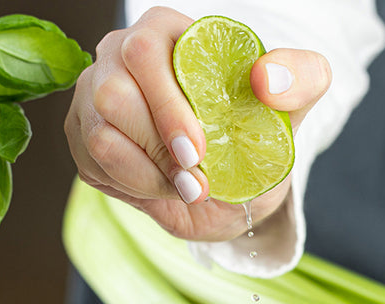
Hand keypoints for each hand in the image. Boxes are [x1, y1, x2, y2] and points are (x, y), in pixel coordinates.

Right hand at [64, 6, 330, 242]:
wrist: (232, 186)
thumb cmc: (254, 137)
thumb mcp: (292, 110)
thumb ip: (299, 80)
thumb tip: (268, 78)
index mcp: (166, 34)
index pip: (145, 53)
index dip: (168, 106)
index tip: (199, 153)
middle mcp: (121, 58)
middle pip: (113, 95)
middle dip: (158, 149)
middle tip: (197, 183)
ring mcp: (96, 97)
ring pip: (100, 135)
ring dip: (149, 174)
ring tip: (187, 188)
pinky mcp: (84, 137)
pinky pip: (94, 163)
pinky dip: (135, 186)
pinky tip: (162, 187)